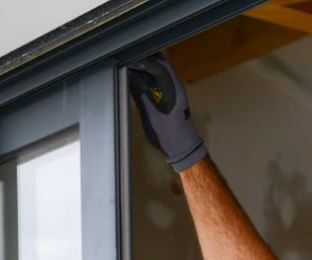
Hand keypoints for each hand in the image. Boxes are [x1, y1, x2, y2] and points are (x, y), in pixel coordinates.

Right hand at [127, 54, 206, 171]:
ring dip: (147, 67)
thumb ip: (142, 97)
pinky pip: (160, 79)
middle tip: (128, 60)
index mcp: (174, 88)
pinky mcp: (171, 95)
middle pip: (161, 63)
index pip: (161, 64)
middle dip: (145, 60)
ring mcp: (175, 89)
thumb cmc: (169, 135)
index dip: (145, 59)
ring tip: (130, 67)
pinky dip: (149, 76)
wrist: (183, 148)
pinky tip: (139, 78)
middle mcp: (176, 85)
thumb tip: (132, 79)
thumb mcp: (152, 117)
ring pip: (161, 70)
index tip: (131, 59)